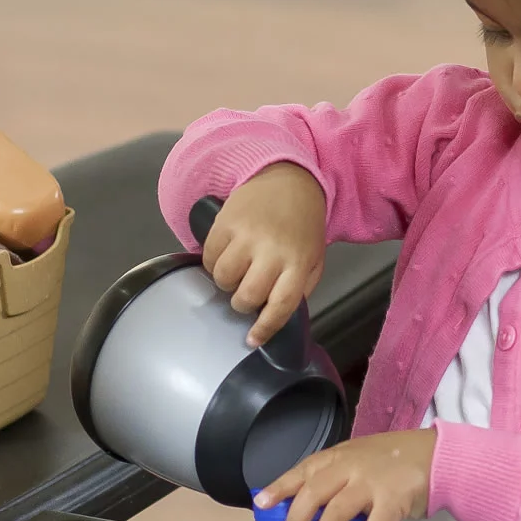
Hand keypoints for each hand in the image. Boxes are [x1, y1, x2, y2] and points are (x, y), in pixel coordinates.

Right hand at [201, 163, 325, 346]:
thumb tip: (277, 316)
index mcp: (298, 262)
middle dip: (242, 302)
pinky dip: (212, 262)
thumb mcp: (313, 257)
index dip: (264, 329)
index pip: (280, 306)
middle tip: (246, 293)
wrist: (288, 180)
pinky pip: (208, 257)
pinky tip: (225, 254)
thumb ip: (299, 288)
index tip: (252, 340)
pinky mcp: (225, 223)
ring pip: (223, 279)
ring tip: (237, 270)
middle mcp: (272, 250)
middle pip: (246, 296)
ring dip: (226, 282)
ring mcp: (247, 236)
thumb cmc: (301, 224)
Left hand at [253, 429, 436, 520]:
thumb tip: (311, 510)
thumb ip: (337, 476)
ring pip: (337, 513)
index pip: (303, 470)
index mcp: (339, 456)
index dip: (280, 487)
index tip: (261, 503)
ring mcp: (372, 482)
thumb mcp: (359, 458)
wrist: (435, 455)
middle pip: (313, 493)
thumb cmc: (393, 460)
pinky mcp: (394, 500)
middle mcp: (351, 466)